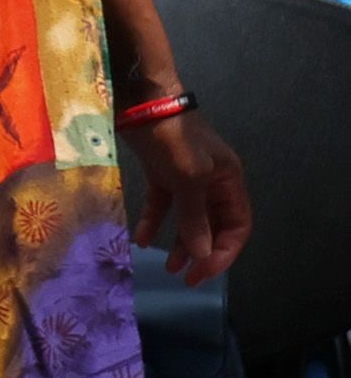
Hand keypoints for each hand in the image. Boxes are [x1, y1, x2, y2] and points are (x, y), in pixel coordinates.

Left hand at [124, 100, 253, 284]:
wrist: (142, 100)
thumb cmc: (172, 137)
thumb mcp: (188, 178)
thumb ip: (194, 217)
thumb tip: (202, 254)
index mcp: (229, 182)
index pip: (237, 226)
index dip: (223, 252)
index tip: (202, 272)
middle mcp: (212, 181)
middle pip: (213, 225)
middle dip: (202, 251)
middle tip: (184, 276)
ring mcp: (186, 177)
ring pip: (187, 218)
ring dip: (179, 242)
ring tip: (166, 266)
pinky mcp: (161, 172)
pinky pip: (162, 204)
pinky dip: (153, 221)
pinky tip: (140, 239)